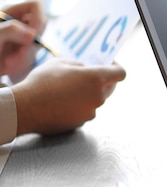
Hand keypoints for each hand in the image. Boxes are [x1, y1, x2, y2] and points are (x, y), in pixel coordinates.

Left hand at [0, 0, 46, 76]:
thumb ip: (11, 30)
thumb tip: (32, 36)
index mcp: (11, 11)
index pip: (36, 4)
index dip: (39, 18)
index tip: (32, 35)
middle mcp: (20, 22)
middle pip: (41, 26)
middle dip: (33, 42)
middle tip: (19, 53)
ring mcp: (23, 37)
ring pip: (38, 45)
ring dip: (25, 57)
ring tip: (9, 64)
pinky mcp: (23, 52)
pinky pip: (33, 58)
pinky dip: (23, 64)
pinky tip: (9, 67)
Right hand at [11, 59, 125, 135]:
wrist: (26, 108)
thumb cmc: (41, 82)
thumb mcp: (60, 63)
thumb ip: (79, 65)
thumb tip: (85, 69)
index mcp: (96, 79)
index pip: (120, 73)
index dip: (116, 68)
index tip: (110, 65)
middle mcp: (98, 97)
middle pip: (110, 88)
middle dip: (102, 81)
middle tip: (87, 76)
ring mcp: (91, 112)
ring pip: (96, 100)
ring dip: (88, 94)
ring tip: (68, 89)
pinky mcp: (81, 123)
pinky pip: (85, 111)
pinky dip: (79, 106)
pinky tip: (63, 102)